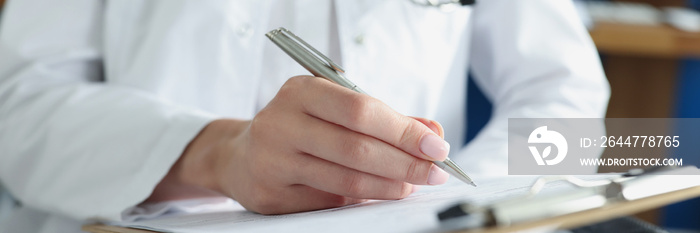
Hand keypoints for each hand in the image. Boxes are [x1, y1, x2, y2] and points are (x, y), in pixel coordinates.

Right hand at [148, 76, 450, 213]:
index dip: (402, 130)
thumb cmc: (300, 127)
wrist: (241, 155)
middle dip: (404, 162)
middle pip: (356, 148)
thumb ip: (383, 118)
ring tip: (412, 185)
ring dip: (388, 185)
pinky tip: (380, 194)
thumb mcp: (335, 108)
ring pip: (345, 179)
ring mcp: (273, 161)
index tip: (437, 145)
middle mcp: (281, 123)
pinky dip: (361, 199)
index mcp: (300, 91)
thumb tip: (432, 133)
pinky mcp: (272, 194)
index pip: (360, 109)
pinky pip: (329, 200)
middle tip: (435, 172)